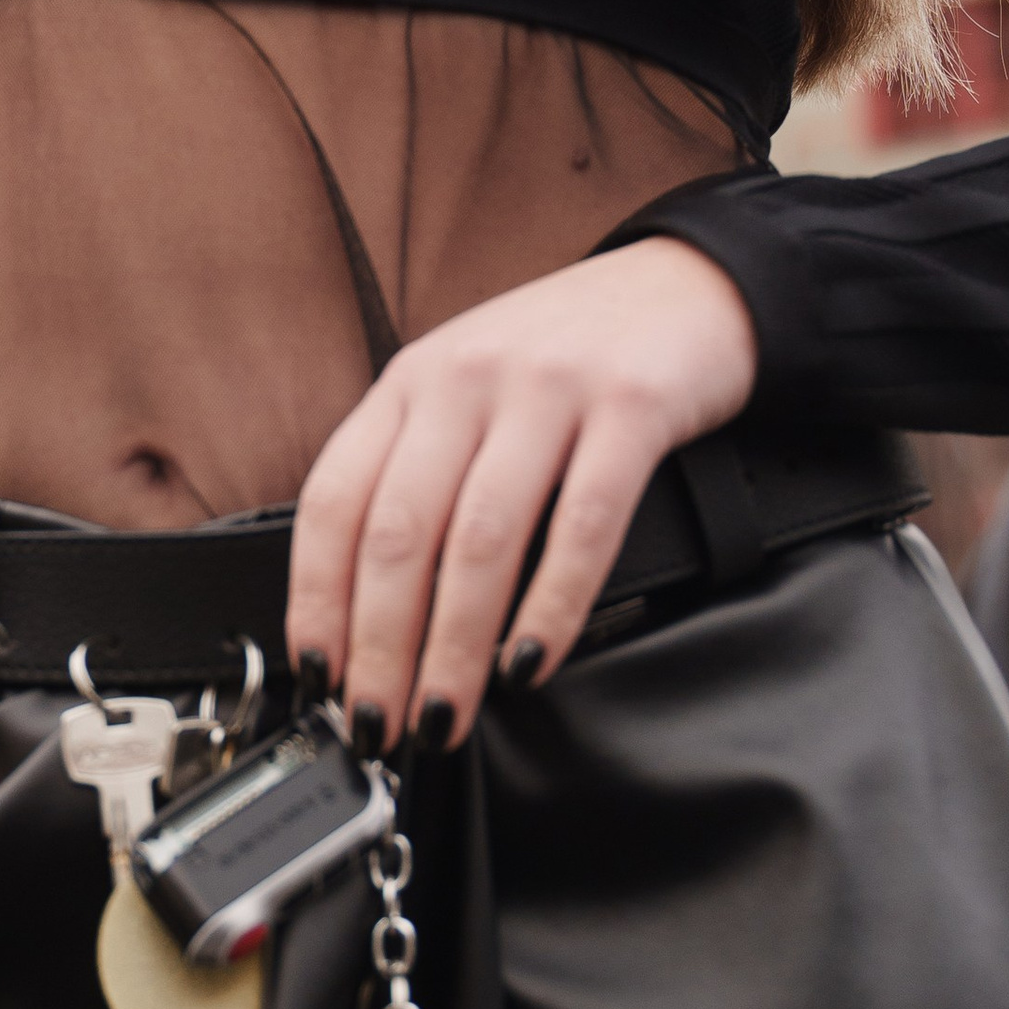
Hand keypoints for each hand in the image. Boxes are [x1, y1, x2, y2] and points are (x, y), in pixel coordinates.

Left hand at [286, 236, 756, 749]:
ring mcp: (548, 389)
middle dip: (381, 646)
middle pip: (400, 532)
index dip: (316, 597)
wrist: (692, 283)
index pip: (336, 499)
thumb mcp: (472, 390)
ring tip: (445, 715)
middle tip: (379, 724)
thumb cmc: (571, 354)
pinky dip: (551, 608)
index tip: (319, 673)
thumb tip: (369, 607)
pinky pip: (582, 526)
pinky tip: (532, 662)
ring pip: (481, 540)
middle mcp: (468, 378)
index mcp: (414, 380)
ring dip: (455, 647)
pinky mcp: (630, 408)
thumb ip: (421, 470)